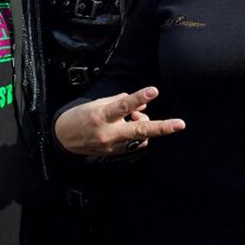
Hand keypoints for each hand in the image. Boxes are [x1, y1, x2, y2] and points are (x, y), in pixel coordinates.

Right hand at [54, 86, 184, 155]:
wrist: (64, 139)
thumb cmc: (81, 116)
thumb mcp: (98, 103)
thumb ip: (121, 101)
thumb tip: (143, 103)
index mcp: (101, 116)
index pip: (123, 105)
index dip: (139, 98)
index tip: (153, 91)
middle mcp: (109, 133)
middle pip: (140, 130)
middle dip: (162, 127)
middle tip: (180, 124)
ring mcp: (114, 146)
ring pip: (141, 136)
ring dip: (144, 125)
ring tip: (132, 117)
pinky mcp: (116, 153)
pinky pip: (135, 143)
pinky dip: (137, 134)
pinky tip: (128, 128)